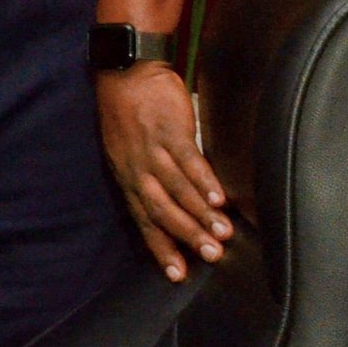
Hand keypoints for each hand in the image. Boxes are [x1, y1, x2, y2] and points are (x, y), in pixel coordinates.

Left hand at [97, 62, 232, 281]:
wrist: (125, 72)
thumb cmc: (128, 115)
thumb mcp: (128, 153)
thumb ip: (149, 181)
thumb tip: (176, 208)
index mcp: (126, 177)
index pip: (143, 220)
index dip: (160, 247)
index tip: (178, 274)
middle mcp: (136, 168)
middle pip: (160, 209)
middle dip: (185, 236)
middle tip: (210, 257)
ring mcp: (152, 149)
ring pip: (176, 189)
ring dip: (200, 213)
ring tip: (222, 233)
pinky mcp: (170, 130)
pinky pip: (188, 160)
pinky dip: (203, 181)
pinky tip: (219, 199)